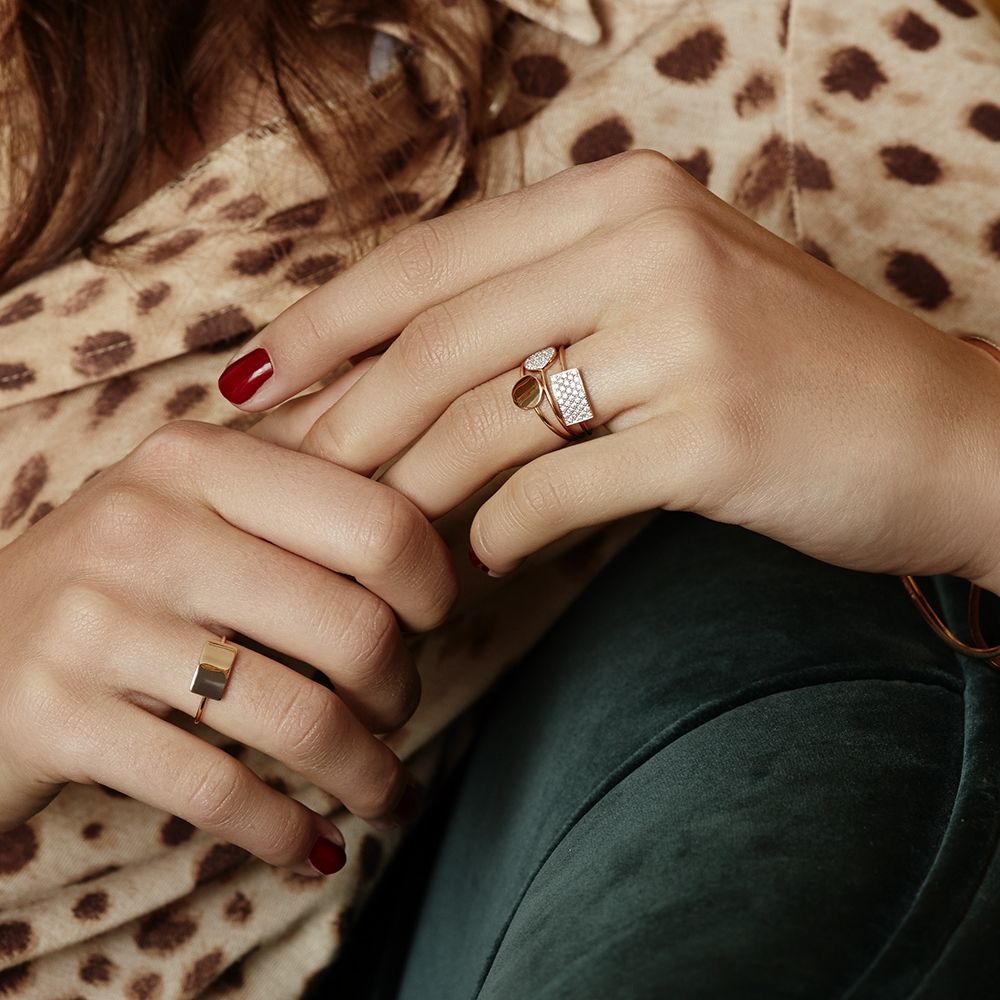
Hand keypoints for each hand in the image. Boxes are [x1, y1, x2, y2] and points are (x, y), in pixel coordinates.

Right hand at [0, 419, 455, 874]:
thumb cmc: (120, 575)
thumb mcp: (195, 495)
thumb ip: (299, 464)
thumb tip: (420, 438)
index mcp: (196, 458)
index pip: (377, 520)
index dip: (430, 585)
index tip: (430, 621)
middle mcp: (143, 525)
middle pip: (354, 629)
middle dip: (401, 691)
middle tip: (397, 710)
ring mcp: (92, 622)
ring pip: (300, 719)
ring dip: (365, 772)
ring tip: (380, 789)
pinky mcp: (55, 717)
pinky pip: (219, 790)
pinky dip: (286, 831)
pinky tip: (312, 843)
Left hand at [216, 148, 999, 591]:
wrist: (943, 433)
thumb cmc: (790, 369)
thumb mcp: (666, 297)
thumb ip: (546, 309)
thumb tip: (403, 372)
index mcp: (621, 198)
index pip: (431, 258)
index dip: (328, 322)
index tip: (255, 377)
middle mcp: (646, 243)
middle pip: (436, 339)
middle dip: (344, 418)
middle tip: (290, 479)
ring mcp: (684, 332)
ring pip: (483, 419)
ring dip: (410, 492)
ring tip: (372, 538)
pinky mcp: (713, 430)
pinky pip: (555, 491)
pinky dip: (500, 535)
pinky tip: (481, 561)